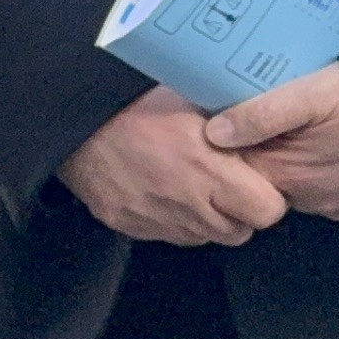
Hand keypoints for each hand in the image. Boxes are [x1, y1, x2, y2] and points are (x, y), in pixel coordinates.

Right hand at [57, 86, 288, 245]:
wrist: (70, 117)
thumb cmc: (133, 100)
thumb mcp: (191, 100)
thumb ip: (229, 124)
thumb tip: (260, 125)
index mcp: (207, 169)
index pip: (268, 211)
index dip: (266, 197)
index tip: (255, 180)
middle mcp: (187, 203)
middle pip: (239, 232)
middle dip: (239, 212)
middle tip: (225, 185)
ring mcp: (156, 219)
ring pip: (205, 238)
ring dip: (207, 219)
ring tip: (191, 186)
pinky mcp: (129, 225)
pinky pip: (167, 235)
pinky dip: (172, 220)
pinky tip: (160, 190)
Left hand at [204, 61, 338, 221]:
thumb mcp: (316, 94)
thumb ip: (263, 114)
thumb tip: (213, 133)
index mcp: (289, 176)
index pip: (233, 169)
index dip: (221, 142)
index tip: (215, 113)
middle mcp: (309, 200)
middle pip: (261, 175)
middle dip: (253, 147)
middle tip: (253, 108)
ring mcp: (337, 205)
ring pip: (291, 181)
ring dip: (286, 154)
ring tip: (294, 120)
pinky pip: (322, 186)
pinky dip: (315, 165)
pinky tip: (326, 138)